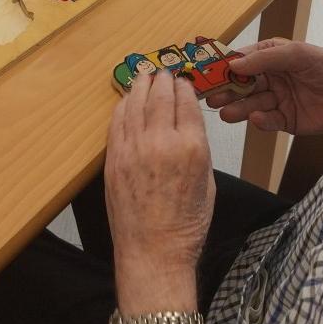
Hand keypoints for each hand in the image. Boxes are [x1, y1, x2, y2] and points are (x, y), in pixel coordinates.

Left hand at [105, 69, 214, 292]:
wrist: (154, 251)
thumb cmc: (187, 225)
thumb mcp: (208, 182)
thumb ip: (198, 148)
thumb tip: (187, 126)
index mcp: (191, 147)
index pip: (185, 101)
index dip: (184, 87)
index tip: (182, 81)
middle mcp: (162, 141)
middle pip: (160, 96)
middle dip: (162, 79)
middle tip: (163, 72)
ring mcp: (134, 148)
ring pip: (136, 103)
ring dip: (141, 85)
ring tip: (144, 75)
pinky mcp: (114, 157)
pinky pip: (117, 121)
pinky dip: (123, 105)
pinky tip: (126, 99)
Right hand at [205, 39, 322, 133]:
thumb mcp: (298, 54)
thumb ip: (266, 58)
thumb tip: (234, 64)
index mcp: (271, 57)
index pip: (242, 61)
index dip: (224, 67)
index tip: (206, 74)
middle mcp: (271, 78)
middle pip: (242, 85)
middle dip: (226, 91)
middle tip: (211, 98)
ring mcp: (278, 100)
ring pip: (251, 104)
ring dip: (238, 108)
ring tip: (226, 113)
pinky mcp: (286, 121)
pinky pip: (269, 121)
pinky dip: (262, 121)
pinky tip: (258, 118)